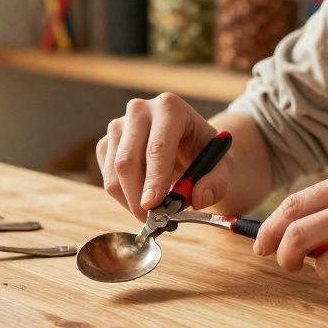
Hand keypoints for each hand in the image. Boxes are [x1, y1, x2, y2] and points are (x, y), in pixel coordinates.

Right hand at [96, 93, 233, 221]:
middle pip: (128, 159)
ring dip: (129, 199)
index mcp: (170, 108)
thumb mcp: (222, 165)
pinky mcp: (107, 142)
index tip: (153, 206)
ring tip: (151, 212)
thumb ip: (216, 182)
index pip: (158, 146)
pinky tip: (141, 198)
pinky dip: (122, 196)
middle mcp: (139, 110)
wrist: (186, 142)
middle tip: (152, 220)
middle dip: (137, 196)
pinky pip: (106, 176)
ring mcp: (118, 125)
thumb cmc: (202, 151)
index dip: (154, 179)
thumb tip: (198, 198)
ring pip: (113, 171)